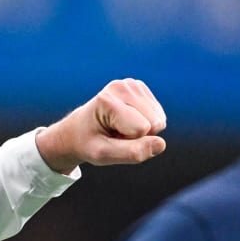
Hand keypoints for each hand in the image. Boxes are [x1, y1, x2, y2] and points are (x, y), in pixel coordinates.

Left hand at [35, 78, 167, 172]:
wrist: (78, 130)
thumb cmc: (88, 143)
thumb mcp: (103, 155)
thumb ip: (131, 152)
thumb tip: (161, 144)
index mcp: (107, 100)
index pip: (141, 129)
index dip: (129, 141)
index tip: (109, 137)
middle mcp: (122, 86)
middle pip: (154, 123)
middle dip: (138, 136)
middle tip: (115, 133)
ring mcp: (133, 85)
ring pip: (159, 120)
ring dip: (142, 131)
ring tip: (118, 128)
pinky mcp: (141, 89)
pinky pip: (159, 116)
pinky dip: (145, 124)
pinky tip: (126, 122)